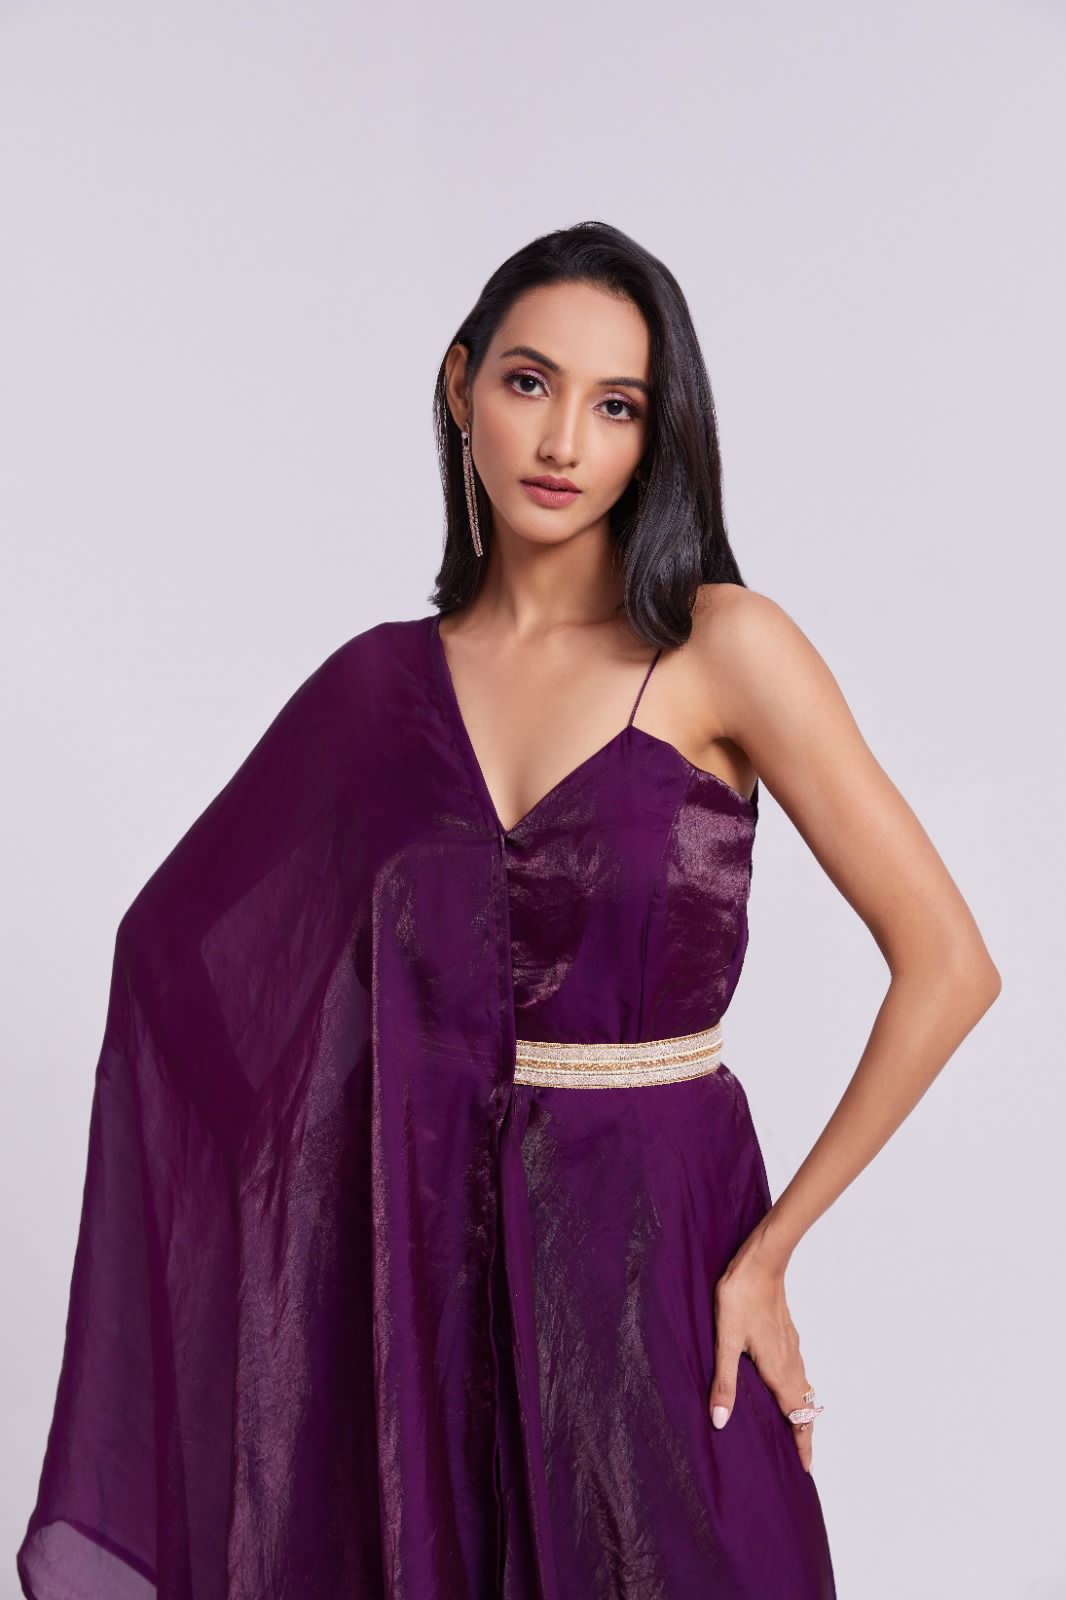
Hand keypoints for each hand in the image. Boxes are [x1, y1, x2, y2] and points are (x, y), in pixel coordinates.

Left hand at [708, 1241, 817, 1473]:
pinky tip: (782, 1385)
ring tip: (793, 1427)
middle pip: (805, 1407)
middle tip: (801, 1456)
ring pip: (803, 1388)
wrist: (761, 1262)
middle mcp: (791, 1362)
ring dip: (802, 1411)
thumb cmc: (741, 1299)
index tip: (806, 1468)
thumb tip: (720, 1422)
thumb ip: (724, 1382)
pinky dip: (796, 1390)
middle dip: (804, 1433)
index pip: (797, 1417)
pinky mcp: (788, 1334)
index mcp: (778, 1370)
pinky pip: (798, 1371)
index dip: (802, 1444)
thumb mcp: (726, 1342)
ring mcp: (792, 1347)